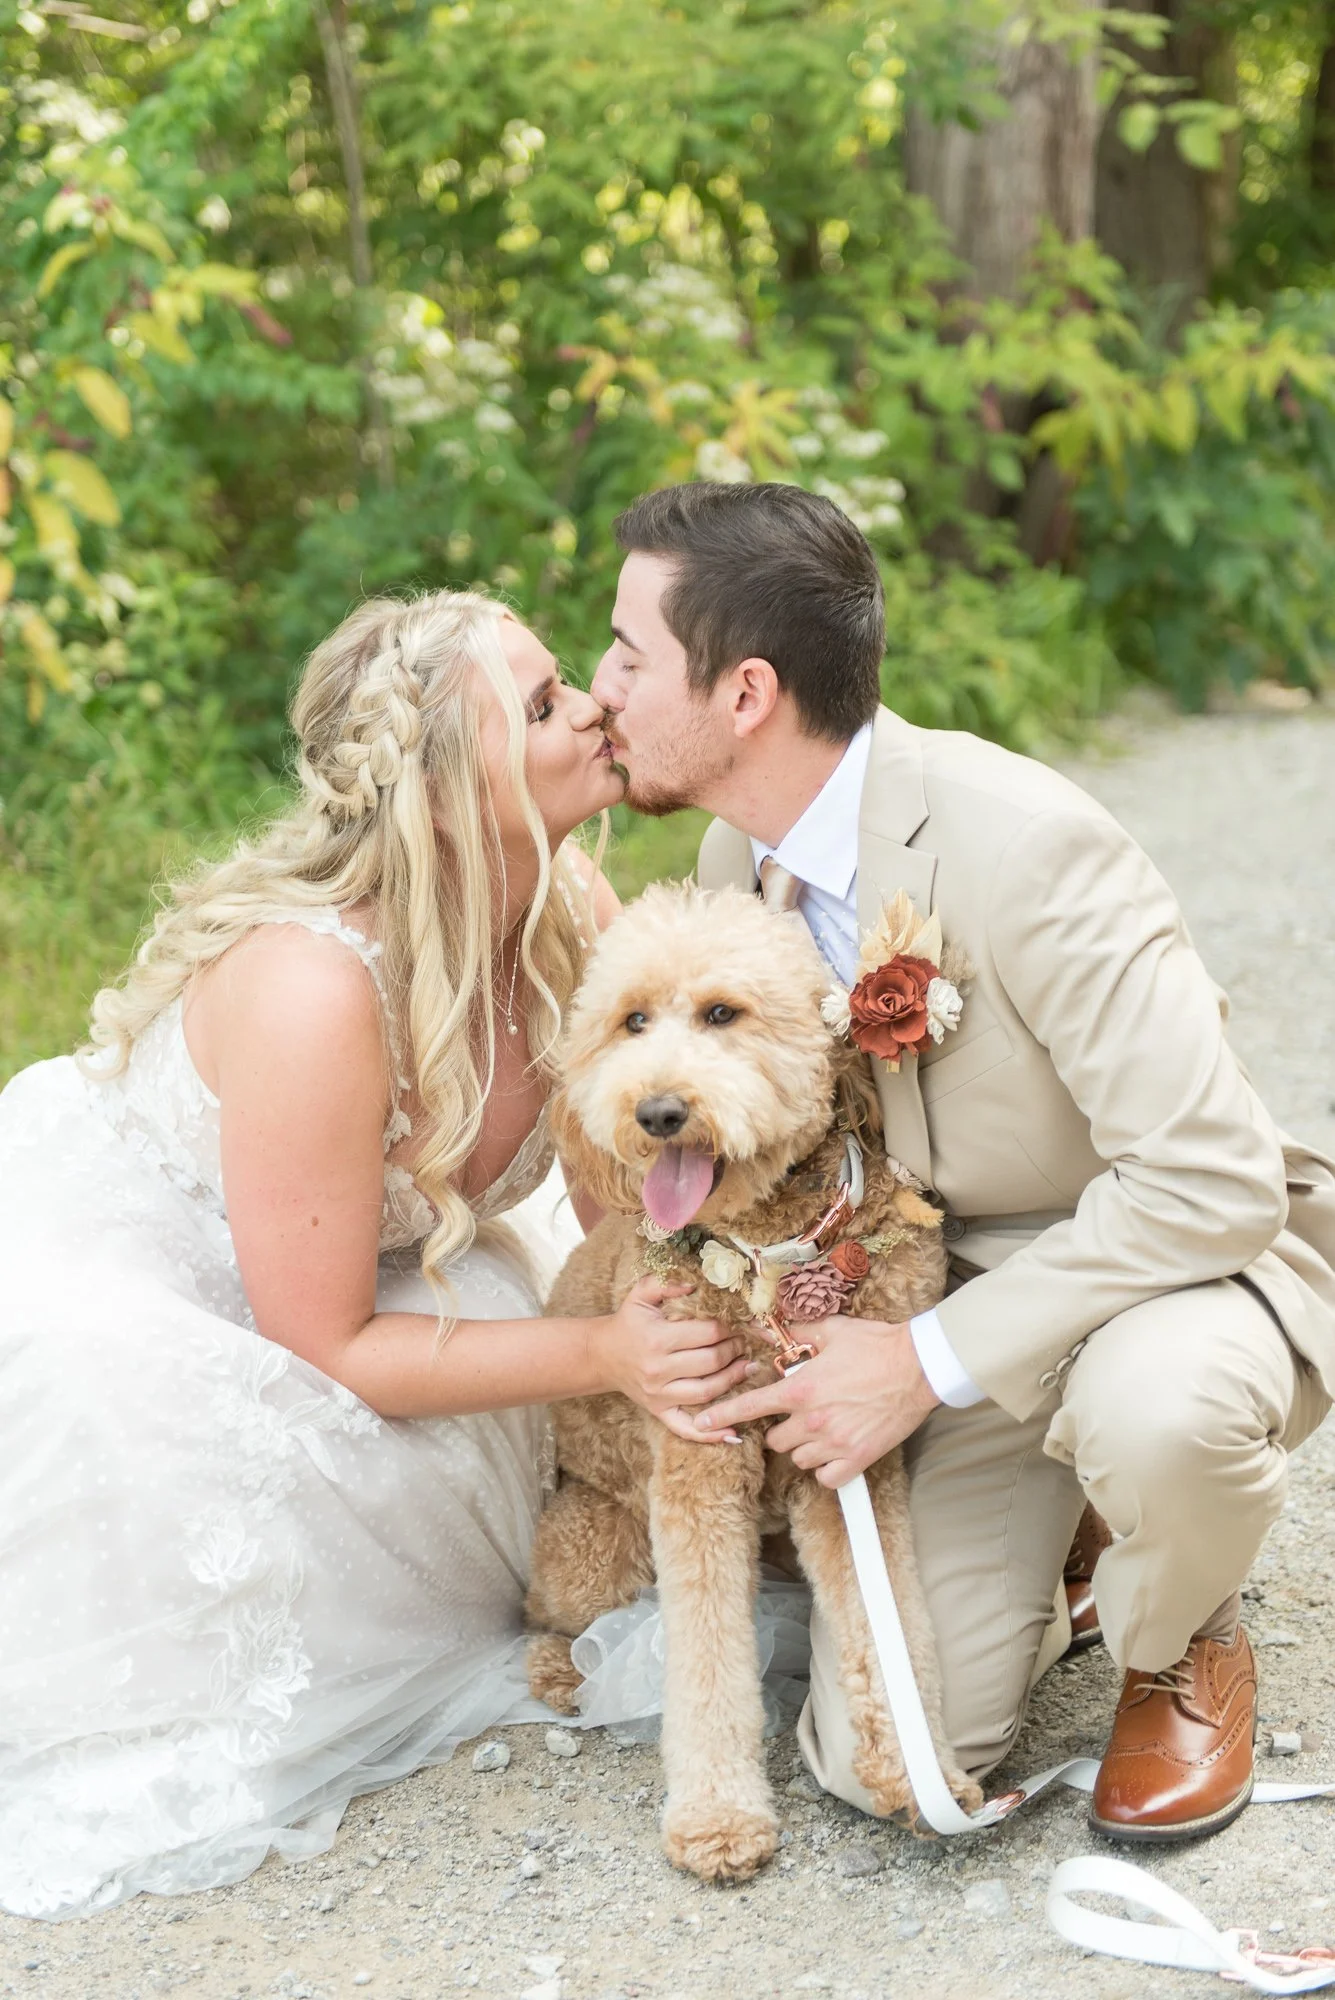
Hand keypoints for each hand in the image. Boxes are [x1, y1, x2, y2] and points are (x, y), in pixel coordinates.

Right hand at [589, 1277, 752, 1443]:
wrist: (601, 1355)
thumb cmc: (628, 1322)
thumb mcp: (641, 1294)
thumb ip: (667, 1283)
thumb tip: (695, 1284)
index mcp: (657, 1339)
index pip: (708, 1334)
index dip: (730, 1327)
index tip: (740, 1322)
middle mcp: (658, 1369)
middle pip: (712, 1362)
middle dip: (735, 1350)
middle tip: (745, 1342)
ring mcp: (659, 1395)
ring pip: (707, 1392)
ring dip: (733, 1380)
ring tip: (747, 1367)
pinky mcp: (659, 1411)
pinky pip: (686, 1428)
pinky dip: (711, 1433)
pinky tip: (734, 1431)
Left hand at [694, 1315, 940, 1486]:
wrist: (918, 1366)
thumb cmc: (875, 1345)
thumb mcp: (830, 1331)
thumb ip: (793, 1335)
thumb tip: (764, 1328)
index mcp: (801, 1389)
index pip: (750, 1407)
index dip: (721, 1416)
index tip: (702, 1424)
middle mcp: (812, 1420)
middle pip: (775, 1440)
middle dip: (782, 1428)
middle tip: (801, 1413)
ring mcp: (835, 1443)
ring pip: (799, 1458)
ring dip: (805, 1447)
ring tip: (823, 1428)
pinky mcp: (857, 1459)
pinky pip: (826, 1477)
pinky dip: (827, 1468)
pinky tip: (836, 1450)